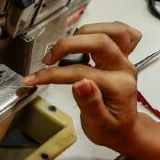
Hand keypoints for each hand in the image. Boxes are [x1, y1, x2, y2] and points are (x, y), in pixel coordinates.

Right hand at [23, 22, 142, 153]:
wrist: (125, 130)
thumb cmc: (110, 130)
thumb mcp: (99, 126)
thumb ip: (91, 104)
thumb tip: (80, 83)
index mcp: (118, 86)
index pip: (81, 71)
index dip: (53, 74)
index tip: (33, 79)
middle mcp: (125, 68)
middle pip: (100, 41)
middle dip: (68, 45)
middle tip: (47, 59)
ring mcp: (126, 60)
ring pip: (115, 30)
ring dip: (86, 32)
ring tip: (65, 47)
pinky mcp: (122, 57)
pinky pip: (123, 33)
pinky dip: (105, 29)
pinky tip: (88, 37)